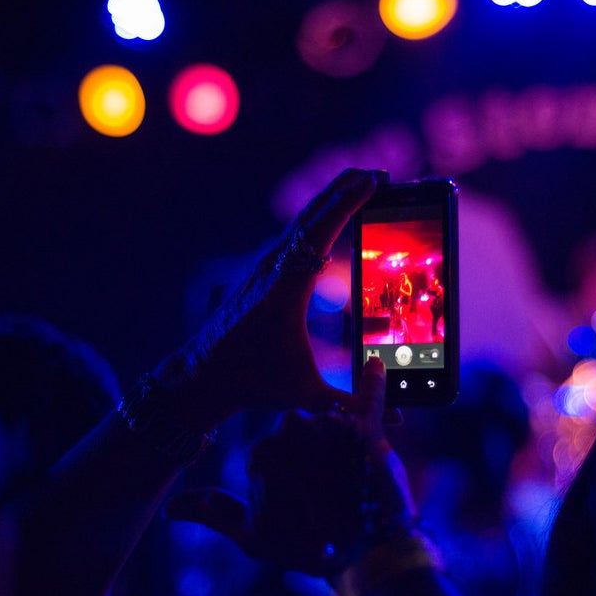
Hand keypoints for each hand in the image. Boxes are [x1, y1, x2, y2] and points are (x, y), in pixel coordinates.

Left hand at [153, 168, 379, 429]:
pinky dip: (315, 218)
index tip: (374, 182)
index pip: (321, 234)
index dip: (348, 205)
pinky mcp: (262, 273)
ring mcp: (265, 268)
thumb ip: (353, 403)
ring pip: (302, 222)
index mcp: (286, 288)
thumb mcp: (306, 394)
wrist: (201, 376)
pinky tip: (328, 216)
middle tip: (379, 174)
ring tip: (360, 182)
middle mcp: (274, 269)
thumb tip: (394, 421)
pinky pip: (293, 235)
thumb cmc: (252, 381)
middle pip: (312, 216)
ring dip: (330, 200)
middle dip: (346, 190)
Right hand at [165, 358, 415, 576]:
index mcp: (261, 452)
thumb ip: (211, 511)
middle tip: (330, 492)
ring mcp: (328, 426)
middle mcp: (292, 430)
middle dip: (314, 459)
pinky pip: (370, 394)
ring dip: (340, 445)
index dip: (288, 479)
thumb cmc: (307, 546)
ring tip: (352, 481)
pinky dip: (374, 379)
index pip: (272, 451)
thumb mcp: (251, 535)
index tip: (303, 501)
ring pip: (330, 422)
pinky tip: (378, 366)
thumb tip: (168, 509)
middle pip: (301, 432)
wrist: (365, 554)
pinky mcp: (367, 426)